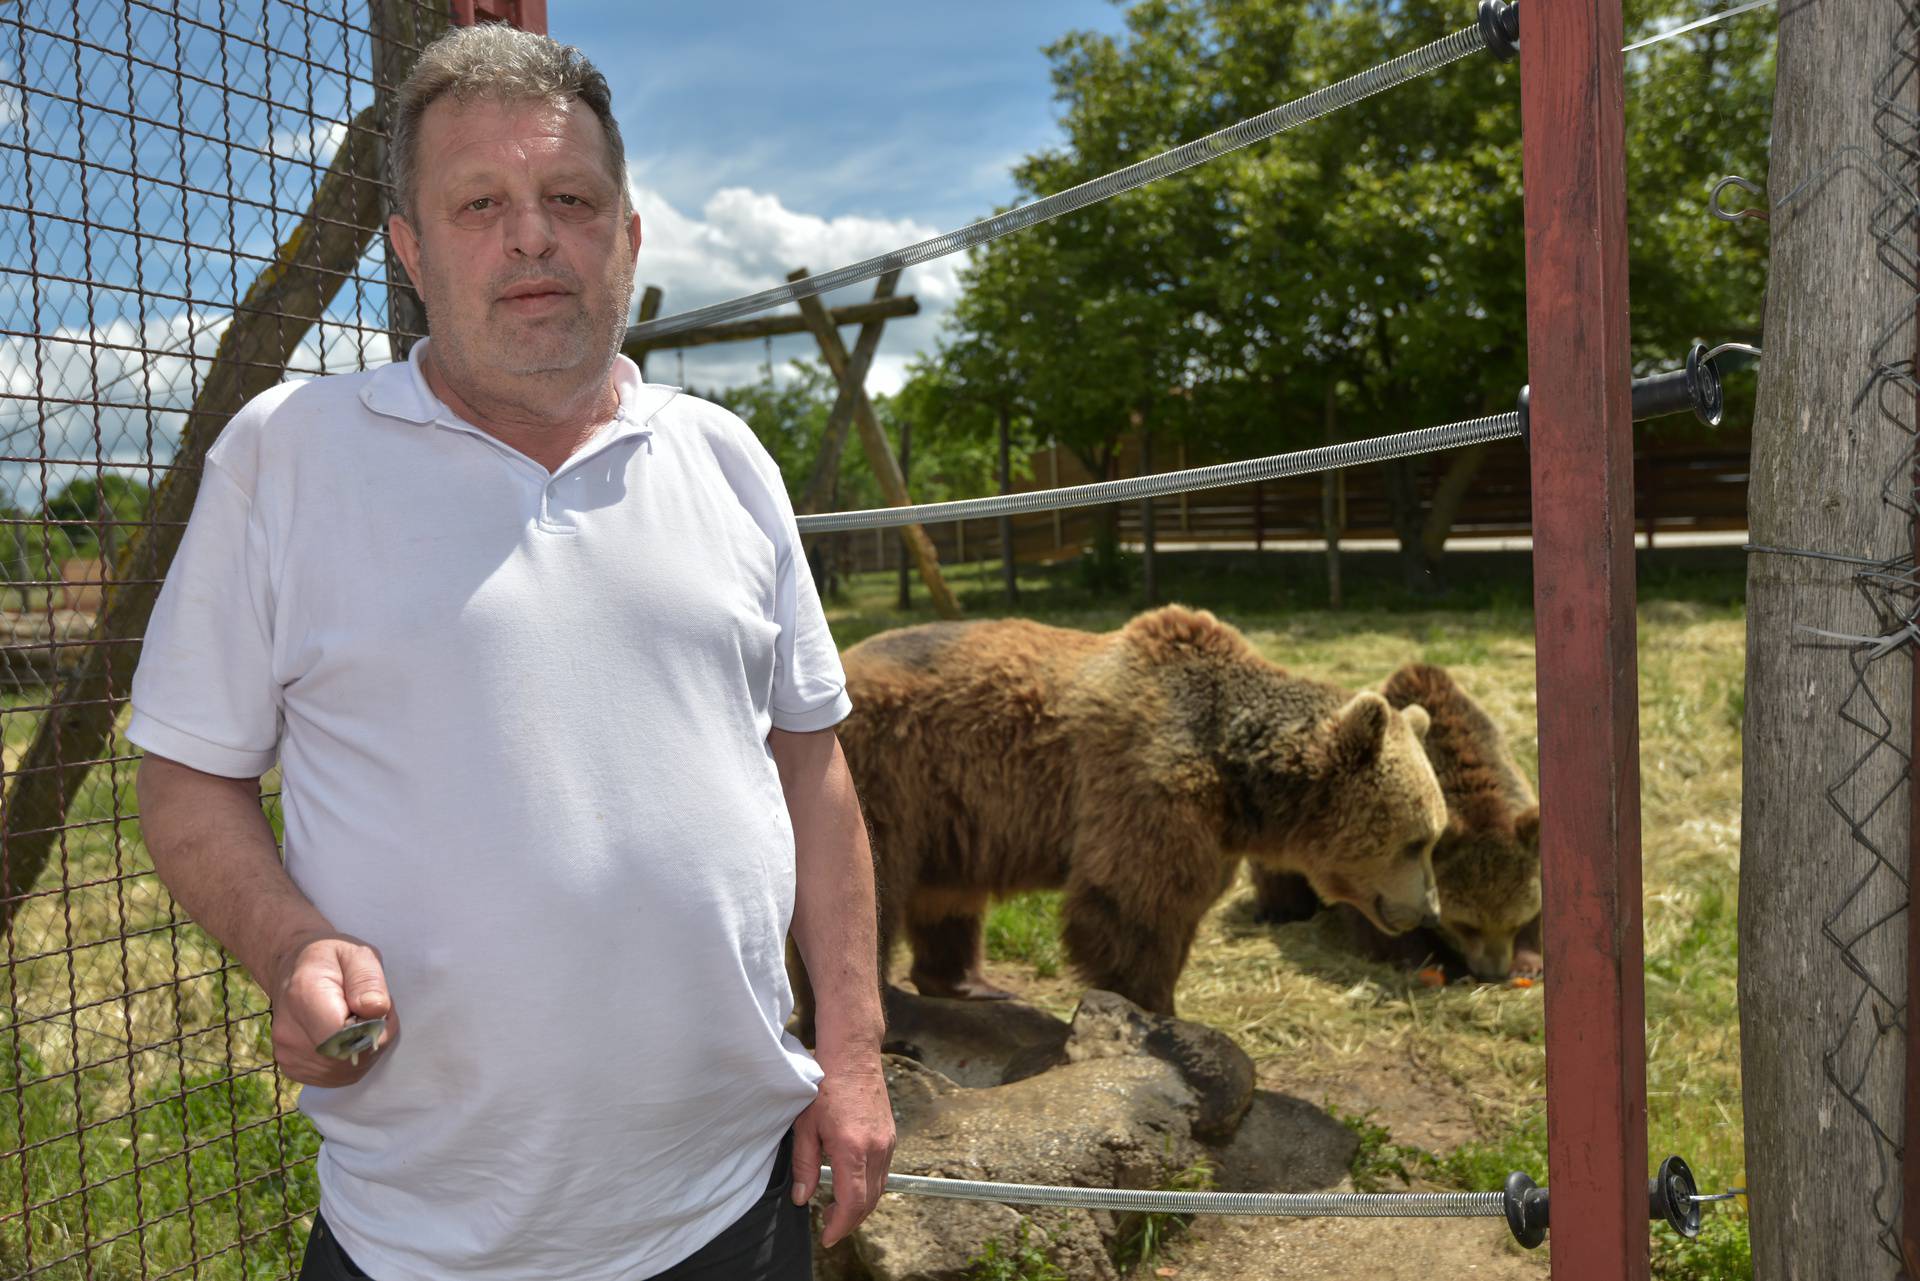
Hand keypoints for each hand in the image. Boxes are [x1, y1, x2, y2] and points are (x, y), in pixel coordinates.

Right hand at [267, 932, 397, 1086]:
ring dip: (364, 1049)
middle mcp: (288, 1032)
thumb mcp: (357, 953)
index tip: (376, 1006)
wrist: (295, 969)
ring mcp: (288, 1055)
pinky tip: (347, 1035)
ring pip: (345, 1069)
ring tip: (358, 1019)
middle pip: (347, 1056)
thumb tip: (375, 1010)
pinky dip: (352, 1059)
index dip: (371, 1028)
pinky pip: (337, 1075)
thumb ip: (368, 979)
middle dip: (372, 1038)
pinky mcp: (293, 1069)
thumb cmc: (331, 959)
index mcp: (303, 996)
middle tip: (372, 1009)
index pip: (342, 1036)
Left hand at [789, 1060, 894, 1247]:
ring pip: (879, 1189)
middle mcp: (876, 1148)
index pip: (853, 1202)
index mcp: (852, 1148)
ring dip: (860, 1206)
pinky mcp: (890, 1136)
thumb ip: (804, 1165)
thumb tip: (802, 1198)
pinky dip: (868, 1188)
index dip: (840, 1225)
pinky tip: (850, 1184)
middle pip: (869, 1201)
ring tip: (836, 1209)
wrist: (853, 1056)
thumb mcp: (805, 1126)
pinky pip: (882, 1173)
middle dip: (849, 1221)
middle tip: (828, 1225)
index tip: (827, 1236)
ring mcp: (887, 1142)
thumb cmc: (825, 1085)